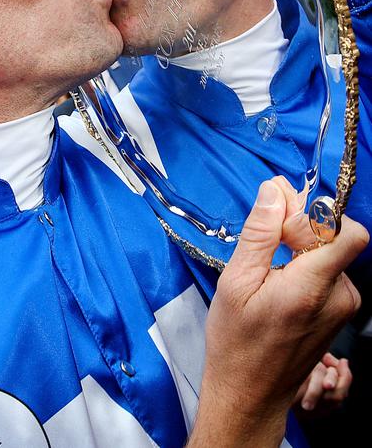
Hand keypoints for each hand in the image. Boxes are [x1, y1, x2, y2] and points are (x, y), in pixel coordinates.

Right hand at [190, 177, 366, 447]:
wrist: (251, 394)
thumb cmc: (237, 341)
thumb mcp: (235, 281)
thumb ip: (260, 233)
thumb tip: (275, 189)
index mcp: (313, 287)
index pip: (347, 232)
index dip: (316, 214)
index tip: (283, 221)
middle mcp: (339, 296)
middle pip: (334, 238)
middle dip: (300, 231)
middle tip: (263, 250)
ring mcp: (344, 307)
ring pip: (330, 253)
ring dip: (301, 251)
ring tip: (268, 275)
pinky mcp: (341, 313)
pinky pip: (329, 271)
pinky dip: (306, 268)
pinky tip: (279, 287)